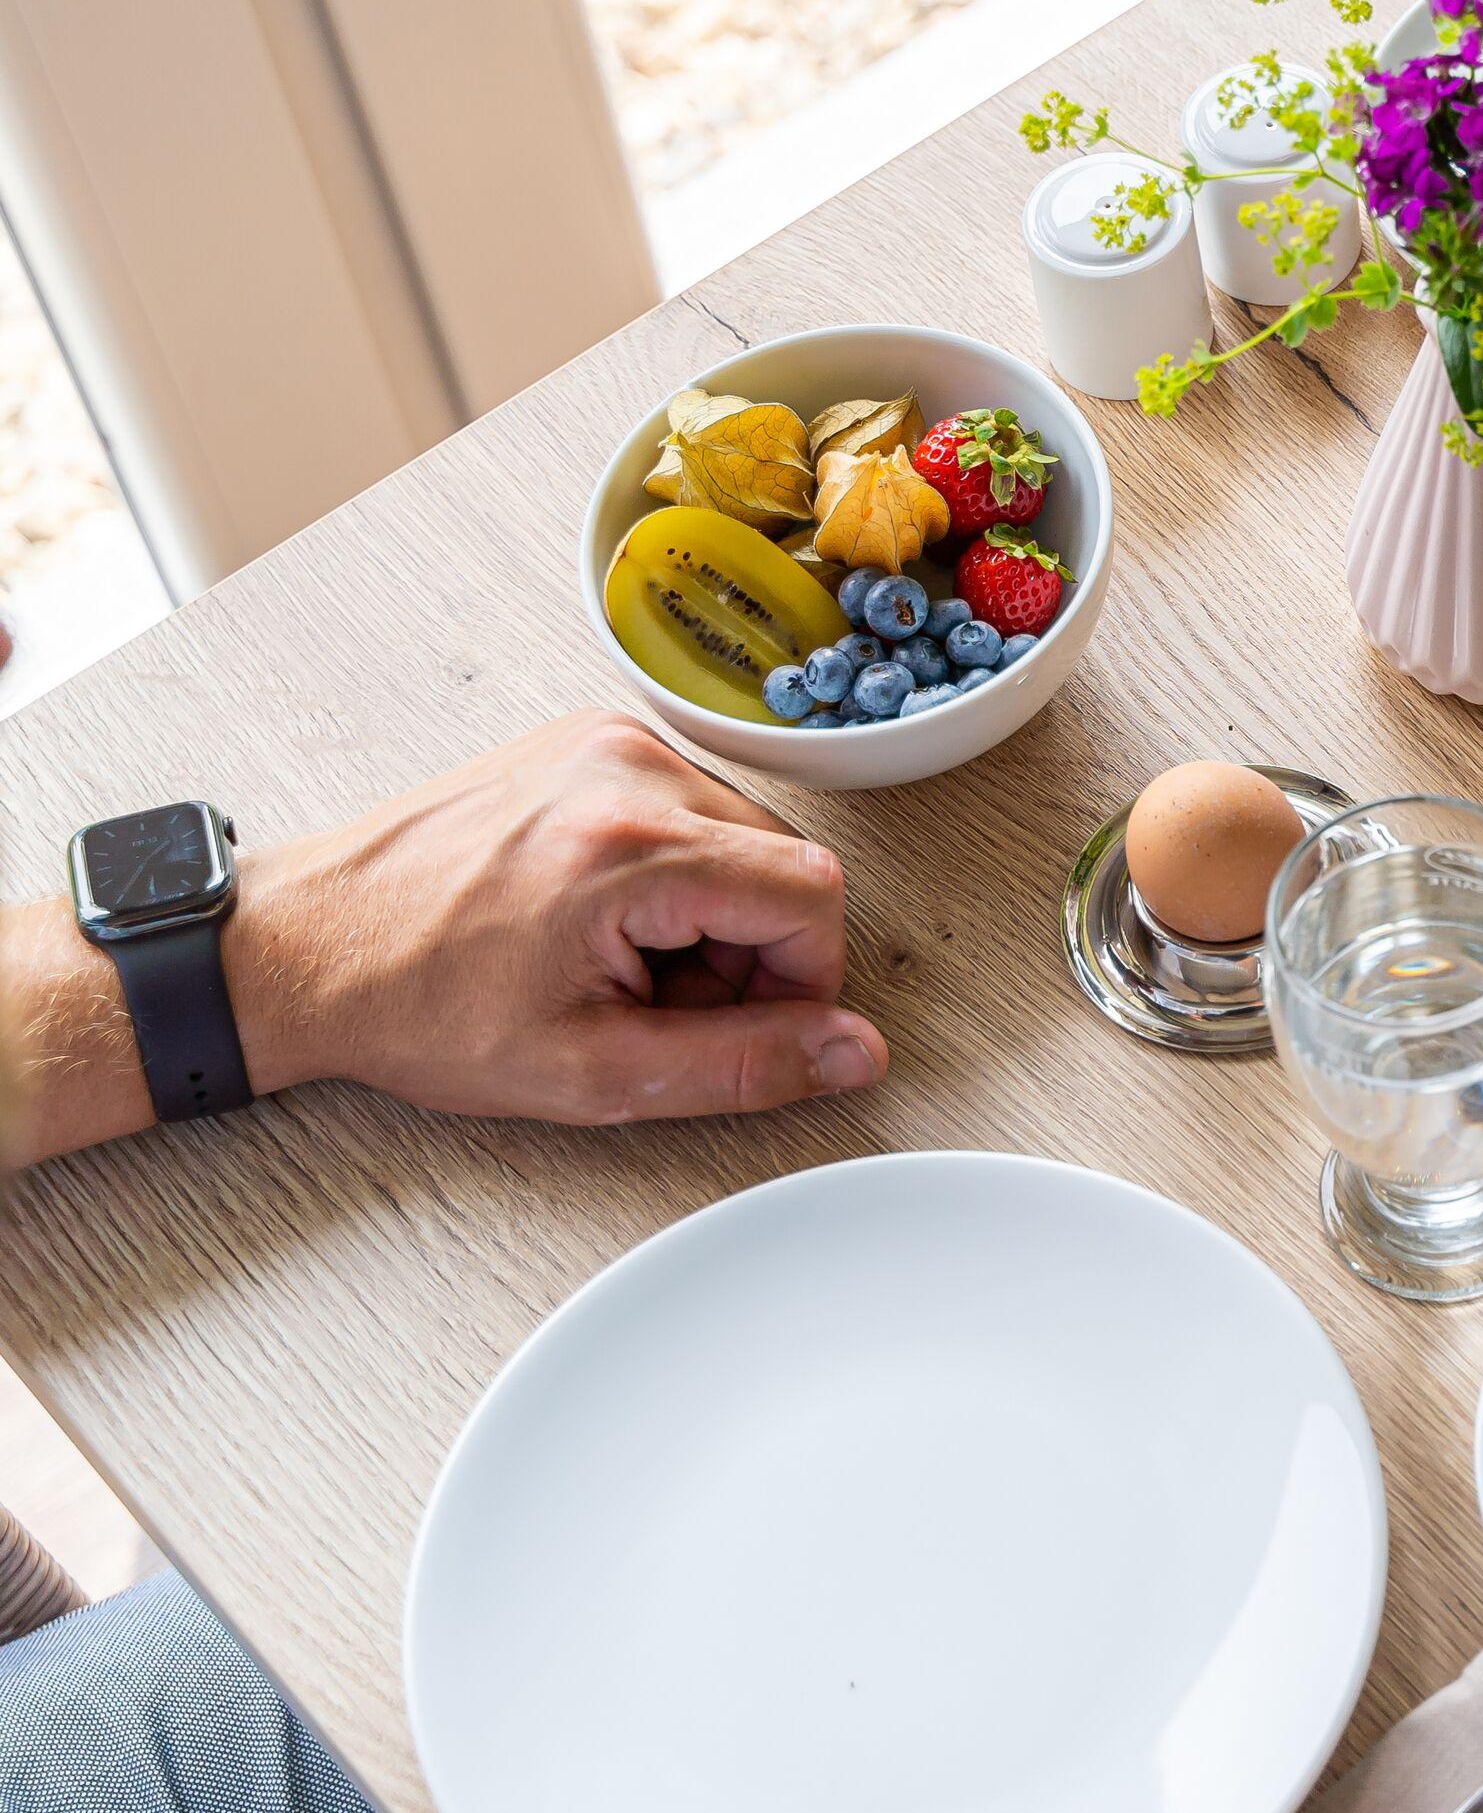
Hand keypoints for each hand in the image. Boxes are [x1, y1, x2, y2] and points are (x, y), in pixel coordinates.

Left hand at [231, 712, 883, 1121]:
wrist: (300, 947)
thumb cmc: (414, 1006)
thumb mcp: (587, 1071)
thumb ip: (741, 1065)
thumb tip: (852, 1052)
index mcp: (630, 843)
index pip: (813, 894)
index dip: (803, 981)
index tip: (743, 1026)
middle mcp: (626, 767)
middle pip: (783, 864)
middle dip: (748, 952)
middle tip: (655, 1004)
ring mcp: (606, 742)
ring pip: (744, 836)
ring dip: (711, 914)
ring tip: (618, 962)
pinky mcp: (588, 741)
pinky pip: (692, 808)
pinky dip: (673, 873)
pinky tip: (600, 917)